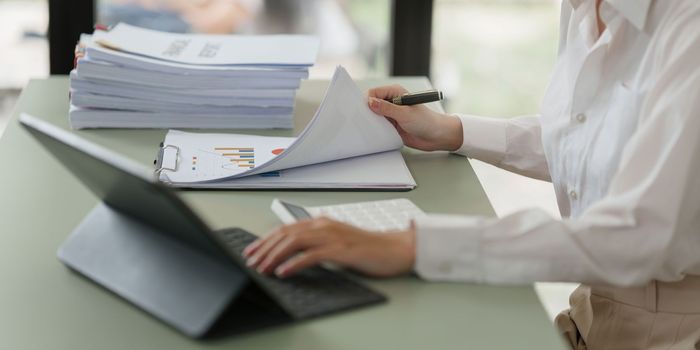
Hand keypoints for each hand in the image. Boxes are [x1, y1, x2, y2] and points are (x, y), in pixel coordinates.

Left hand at [243, 218, 415, 277]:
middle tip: (250, 262)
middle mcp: (324, 225)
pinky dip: (294, 263)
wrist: (394, 249)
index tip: (252, 251)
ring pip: (294, 243)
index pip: (286, 229)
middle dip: (265, 249)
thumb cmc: (366, 248)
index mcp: (321, 222)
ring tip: (262, 268)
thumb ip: (317, 243)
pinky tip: (284, 272)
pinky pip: (311, 256)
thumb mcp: (336, 242)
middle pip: (286, 234)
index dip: (266, 240)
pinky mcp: (341, 250)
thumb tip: (292, 253)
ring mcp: (332, 236)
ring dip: (275, 256)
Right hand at [367, 85, 462, 151]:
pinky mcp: (391, 125)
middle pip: (371, 103)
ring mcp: (391, 114)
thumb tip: (370, 102)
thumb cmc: (426, 121)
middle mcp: (391, 102)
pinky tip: (375, 133)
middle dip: (366, 111)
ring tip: (369, 127)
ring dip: (371, 121)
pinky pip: (378, 126)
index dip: (366, 100)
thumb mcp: (405, 114)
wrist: (436, 136)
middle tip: (363, 120)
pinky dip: (375, 129)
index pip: (373, 92)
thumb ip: (386, 108)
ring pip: (373, 115)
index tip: (362, 110)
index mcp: (395, 92)